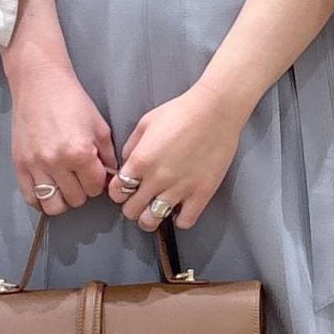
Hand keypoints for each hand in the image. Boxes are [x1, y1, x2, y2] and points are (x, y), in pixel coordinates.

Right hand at [8, 63, 118, 214]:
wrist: (40, 84)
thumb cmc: (71, 100)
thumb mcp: (99, 126)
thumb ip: (107, 155)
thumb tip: (110, 177)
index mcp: (80, 152)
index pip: (95, 187)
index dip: (98, 183)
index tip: (94, 175)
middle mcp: (57, 162)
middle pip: (75, 199)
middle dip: (82, 191)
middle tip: (80, 178)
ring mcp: (35, 165)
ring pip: (52, 205)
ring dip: (62, 200)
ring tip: (64, 187)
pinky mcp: (19, 164)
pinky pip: (30, 197)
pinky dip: (40, 199)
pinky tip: (47, 188)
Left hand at [108, 83, 248, 231]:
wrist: (215, 111)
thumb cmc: (181, 112)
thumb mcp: (145, 123)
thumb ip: (131, 147)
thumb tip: (127, 165)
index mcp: (140, 161)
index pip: (117, 191)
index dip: (118, 192)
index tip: (125, 190)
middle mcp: (157, 179)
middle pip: (131, 211)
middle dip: (131, 207)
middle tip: (139, 200)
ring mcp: (180, 189)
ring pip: (152, 221)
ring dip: (150, 218)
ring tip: (154, 210)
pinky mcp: (201, 194)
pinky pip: (184, 221)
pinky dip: (178, 219)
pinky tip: (179, 208)